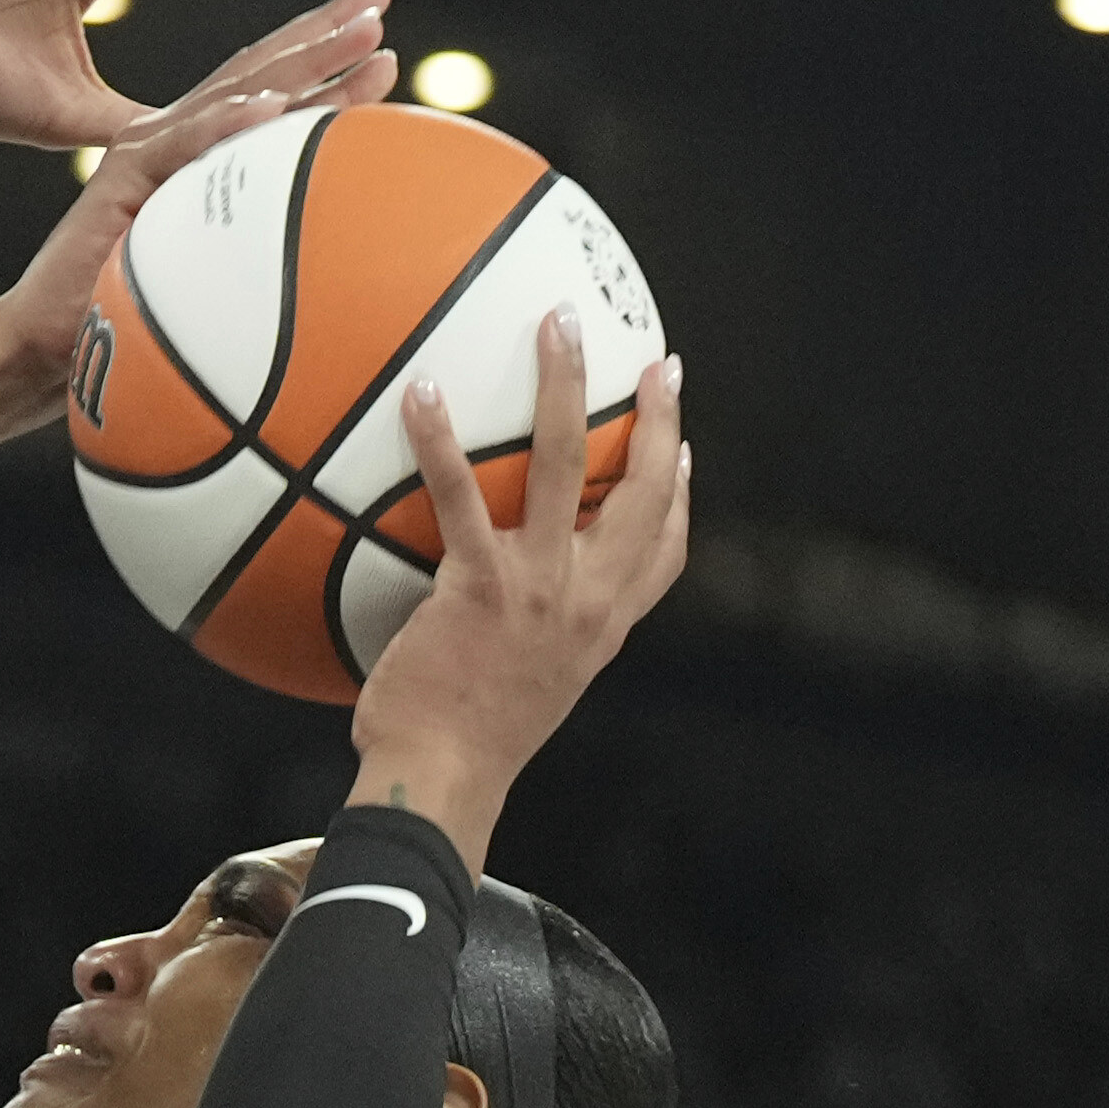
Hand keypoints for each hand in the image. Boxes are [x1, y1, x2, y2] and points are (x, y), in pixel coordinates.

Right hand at [0, 0, 401, 422]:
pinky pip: (182, 150)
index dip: (321, 45)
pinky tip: (273, 105)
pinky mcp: (120, 182)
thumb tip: (331, 242)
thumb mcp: (213, 265)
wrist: (43, 344)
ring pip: (235, 94)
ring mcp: (147, 153)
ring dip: (303, 60)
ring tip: (362, 33)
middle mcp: (174, 136)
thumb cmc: (124, 312)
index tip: (379, 16)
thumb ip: (255, 236)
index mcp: (198, 148)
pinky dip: (227, 125)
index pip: (268, 83)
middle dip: (324, 28)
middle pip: (259, 69)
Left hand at [345, 313, 690, 862]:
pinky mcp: (481, 588)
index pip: (663, 555)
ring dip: (567, 384)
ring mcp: (541, 590)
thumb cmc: (462, 747)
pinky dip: (441, 440)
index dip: (681, 496)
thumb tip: (490, 614)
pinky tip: (423, 391)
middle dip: (660, 418)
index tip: (685, 451)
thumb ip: (522, 641)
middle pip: (646, 491)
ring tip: (560, 323)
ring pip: (569, 463)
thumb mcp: (520, 693)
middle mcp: (588, 602)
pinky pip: (461, 495)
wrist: (441, 784)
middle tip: (659, 362)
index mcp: (602, 628)